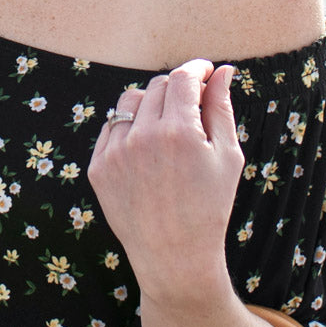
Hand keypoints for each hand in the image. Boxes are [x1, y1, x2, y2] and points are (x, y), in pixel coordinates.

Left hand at [88, 60, 243, 309]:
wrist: (174, 256)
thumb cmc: (209, 207)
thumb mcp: (227, 157)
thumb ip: (221, 108)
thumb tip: (222, 71)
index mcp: (178, 132)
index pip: (183, 78)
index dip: (197, 70)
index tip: (205, 73)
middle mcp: (142, 137)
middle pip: (157, 87)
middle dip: (177, 89)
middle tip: (192, 106)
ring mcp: (115, 153)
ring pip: (129, 102)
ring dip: (149, 104)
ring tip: (167, 127)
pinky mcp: (98, 168)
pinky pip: (112, 129)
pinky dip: (129, 130)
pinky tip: (147, 151)